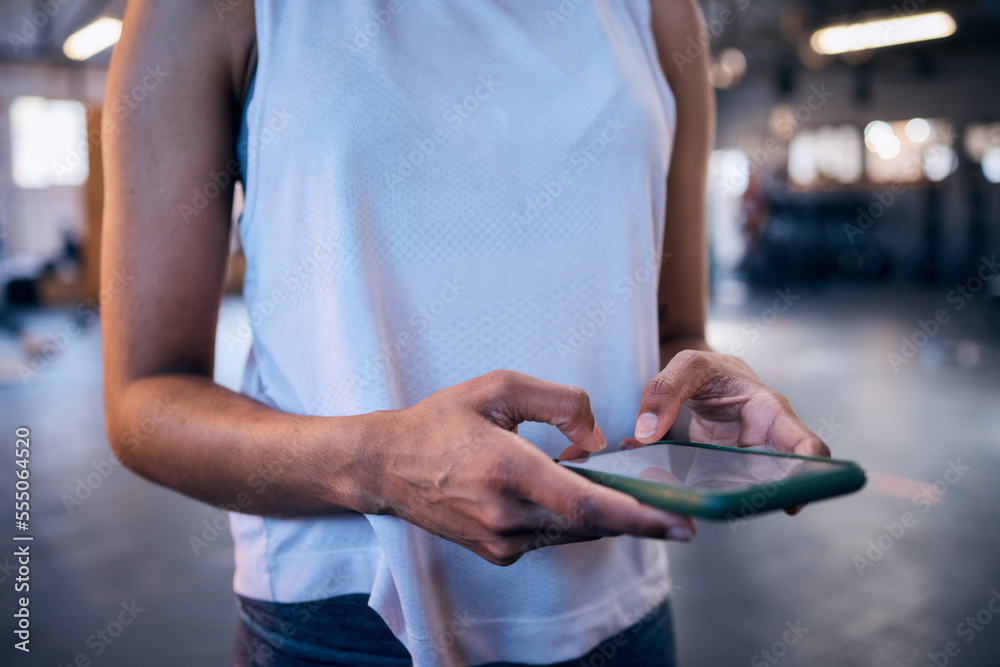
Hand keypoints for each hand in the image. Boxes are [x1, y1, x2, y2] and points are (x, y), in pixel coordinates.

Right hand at [371, 370, 695, 565]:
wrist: (386, 466)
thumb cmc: (441, 420)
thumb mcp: (499, 387)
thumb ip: (560, 403)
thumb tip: (597, 439)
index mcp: (507, 469)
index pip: (586, 505)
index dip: (639, 517)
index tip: (681, 525)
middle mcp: (505, 514)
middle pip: (590, 525)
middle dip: (636, 518)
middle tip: (676, 511)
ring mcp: (500, 540)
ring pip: (573, 533)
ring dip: (602, 515)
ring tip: (624, 493)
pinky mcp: (497, 552)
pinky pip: (551, 537)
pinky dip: (571, 519)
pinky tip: (569, 493)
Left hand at [633, 350, 830, 513]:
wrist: (702, 382)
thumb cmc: (708, 371)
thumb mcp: (686, 367)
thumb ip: (664, 392)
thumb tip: (646, 432)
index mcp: (770, 413)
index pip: (806, 444)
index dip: (811, 471)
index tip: (795, 496)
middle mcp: (764, 444)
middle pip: (781, 481)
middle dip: (767, 499)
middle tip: (740, 509)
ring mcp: (744, 464)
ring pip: (744, 493)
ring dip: (722, 503)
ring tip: (693, 505)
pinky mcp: (720, 475)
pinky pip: (712, 492)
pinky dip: (691, 494)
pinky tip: (666, 492)